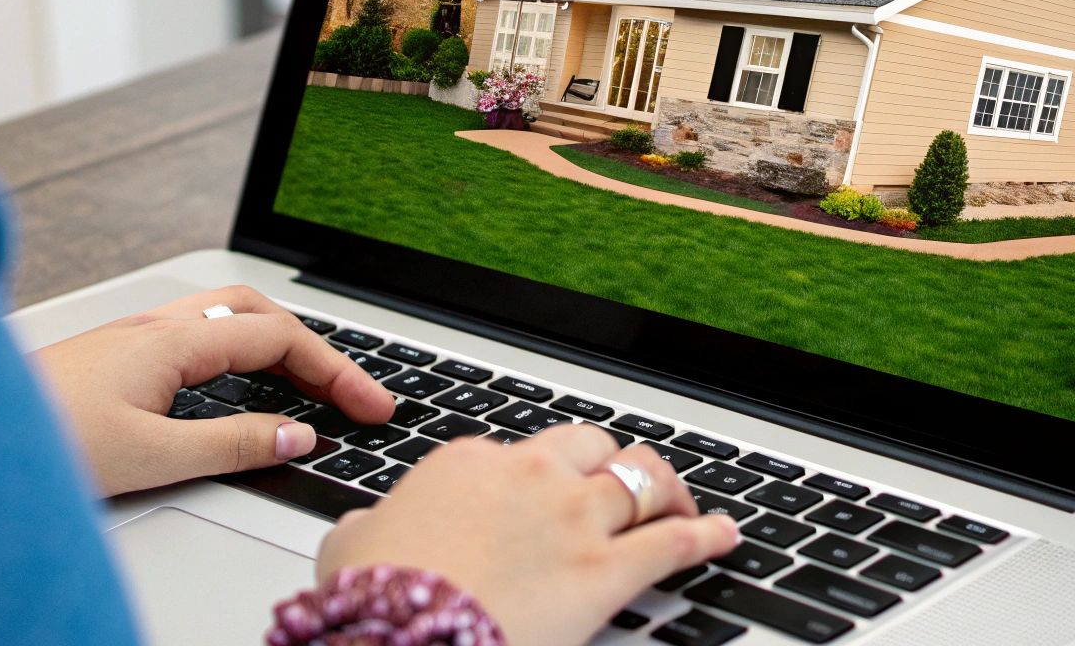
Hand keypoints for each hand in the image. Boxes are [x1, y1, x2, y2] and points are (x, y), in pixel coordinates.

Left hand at [31, 285, 394, 495]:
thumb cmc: (37, 441)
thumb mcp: (151, 457)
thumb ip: (231, 445)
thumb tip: (297, 436)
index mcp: (172, 342)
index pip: (279, 339)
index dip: (336, 372)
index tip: (371, 405)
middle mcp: (153, 328)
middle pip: (258, 313)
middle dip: (313, 347)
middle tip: (348, 392)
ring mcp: (129, 338)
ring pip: (223, 319)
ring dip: (275, 341)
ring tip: (306, 382)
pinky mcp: (110, 358)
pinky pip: (194, 336)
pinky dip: (236, 351)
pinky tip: (232, 385)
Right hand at [317, 424, 739, 645]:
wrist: (401, 634)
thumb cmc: (375, 596)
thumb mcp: (350, 546)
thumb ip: (368, 527)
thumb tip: (362, 531)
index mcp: (470, 462)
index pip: (519, 450)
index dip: (535, 472)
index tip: (539, 489)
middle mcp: (530, 476)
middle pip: (592, 447)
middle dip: (609, 462)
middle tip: (619, 482)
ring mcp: (573, 518)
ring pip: (641, 480)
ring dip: (665, 488)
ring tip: (680, 499)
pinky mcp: (606, 569)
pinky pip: (673, 542)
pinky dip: (706, 535)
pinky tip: (724, 535)